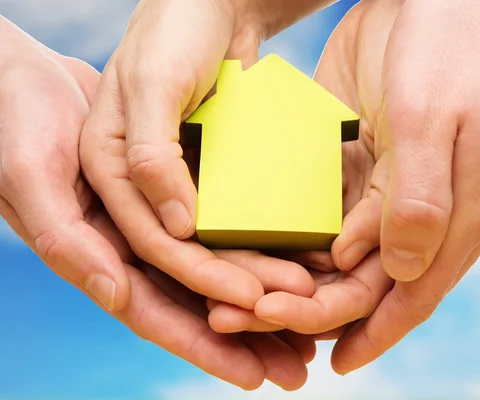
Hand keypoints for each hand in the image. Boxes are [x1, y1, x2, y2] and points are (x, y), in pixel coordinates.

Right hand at [0, 17, 313, 389]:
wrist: (36, 72)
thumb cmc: (17, 115)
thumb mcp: (31, 171)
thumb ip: (68, 236)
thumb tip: (116, 291)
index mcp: (95, 253)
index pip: (156, 312)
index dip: (204, 346)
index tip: (253, 374)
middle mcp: (129, 244)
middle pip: (197, 302)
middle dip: (247, 335)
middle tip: (299, 363)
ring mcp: (154, 217)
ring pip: (216, 267)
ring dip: (262, 296)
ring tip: (311, 316)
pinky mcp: (175, 187)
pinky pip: (220, 222)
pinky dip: (256, 243)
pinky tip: (294, 255)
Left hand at [209, 0, 479, 373]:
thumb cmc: (460, 40)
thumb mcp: (435, 118)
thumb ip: (418, 202)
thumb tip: (392, 272)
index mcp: (467, 213)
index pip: (408, 294)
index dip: (362, 330)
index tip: (321, 362)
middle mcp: (440, 209)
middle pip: (373, 283)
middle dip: (313, 309)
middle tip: (242, 317)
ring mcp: (407, 184)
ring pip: (353, 255)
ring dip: (304, 280)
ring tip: (244, 298)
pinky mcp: (380, 156)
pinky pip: (342, 213)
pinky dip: (308, 238)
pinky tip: (270, 249)